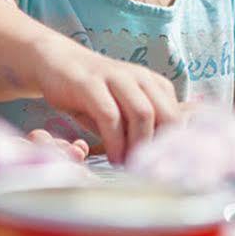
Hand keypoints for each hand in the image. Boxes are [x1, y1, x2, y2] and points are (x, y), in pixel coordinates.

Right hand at [35, 47, 179, 163]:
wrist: (56, 62)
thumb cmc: (92, 95)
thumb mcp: (121, 110)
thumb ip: (141, 128)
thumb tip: (160, 160)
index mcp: (153, 84)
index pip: (178, 118)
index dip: (174, 147)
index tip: (165, 171)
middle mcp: (140, 77)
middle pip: (167, 115)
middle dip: (161, 149)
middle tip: (149, 173)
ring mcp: (116, 77)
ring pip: (142, 113)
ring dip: (138, 146)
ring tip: (130, 167)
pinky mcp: (90, 83)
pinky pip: (110, 116)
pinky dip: (114, 142)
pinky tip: (112, 158)